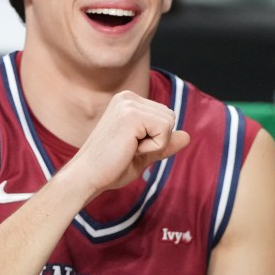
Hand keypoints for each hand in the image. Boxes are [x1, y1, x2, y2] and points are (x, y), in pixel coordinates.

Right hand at [67, 90, 189, 197]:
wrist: (87, 177)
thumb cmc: (110, 168)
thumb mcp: (143, 153)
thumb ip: (164, 143)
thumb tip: (188, 136)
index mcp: (128, 101)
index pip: (165, 116)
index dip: (156, 138)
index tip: (130, 146)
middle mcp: (128, 97)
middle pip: (170, 116)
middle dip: (158, 139)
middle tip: (130, 149)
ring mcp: (128, 103)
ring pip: (169, 122)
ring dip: (155, 144)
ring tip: (129, 148)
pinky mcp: (131, 115)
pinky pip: (164, 131)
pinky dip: (153, 147)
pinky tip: (130, 149)